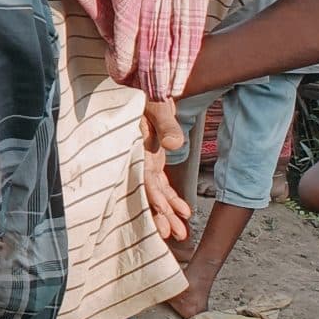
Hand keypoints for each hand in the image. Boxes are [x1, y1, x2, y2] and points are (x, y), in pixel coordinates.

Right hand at [141, 97, 192, 244]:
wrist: (142, 82)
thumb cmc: (145, 91)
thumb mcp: (155, 105)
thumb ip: (164, 124)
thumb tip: (172, 145)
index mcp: (133, 149)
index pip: (142, 181)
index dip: (152, 202)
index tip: (160, 221)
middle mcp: (137, 159)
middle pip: (147, 193)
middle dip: (160, 216)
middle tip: (173, 236)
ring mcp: (144, 160)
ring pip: (155, 192)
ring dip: (168, 213)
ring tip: (181, 234)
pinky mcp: (152, 159)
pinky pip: (160, 183)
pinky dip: (171, 198)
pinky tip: (185, 212)